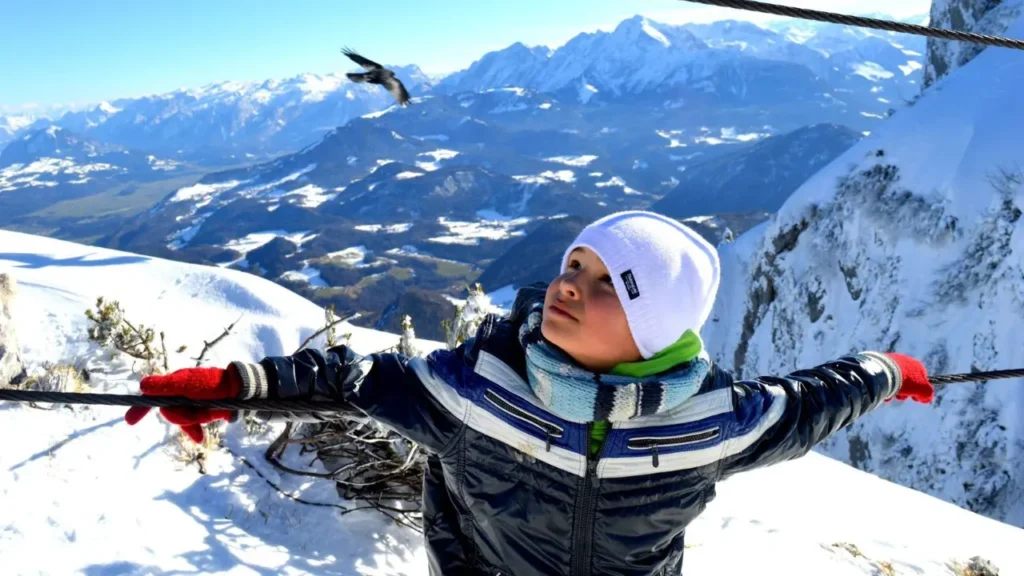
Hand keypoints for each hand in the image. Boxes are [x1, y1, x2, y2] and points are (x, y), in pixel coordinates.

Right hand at [124, 366, 242, 442]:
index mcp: (174, 384)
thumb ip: (166, 386)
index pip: (152, 396)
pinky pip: (192, 425)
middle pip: (169, 412)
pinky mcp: (200, 412)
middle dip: (182, 416)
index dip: (140, 408)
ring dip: (193, 421)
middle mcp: (180, 393)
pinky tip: (199, 438)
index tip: (130, 421)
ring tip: (208, 415)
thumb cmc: (213, 385)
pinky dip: (194, 430)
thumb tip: (141, 386)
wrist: (240, 392)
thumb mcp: (188, 384)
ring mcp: (190, 403)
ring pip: (181, 420)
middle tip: (199, 413)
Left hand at [883, 353, 933, 403]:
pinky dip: (885, 386)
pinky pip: (884, 379)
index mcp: (917, 365)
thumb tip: (926, 398)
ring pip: (895, 382)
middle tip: (901, 397)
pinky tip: (883, 391)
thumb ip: (927, 394)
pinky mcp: (879, 365)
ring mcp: (891, 362)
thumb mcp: (923, 390)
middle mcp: (904, 361)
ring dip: (894, 391)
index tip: (914, 398)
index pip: (921, 380)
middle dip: (905, 392)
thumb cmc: (906, 381)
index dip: (919, 391)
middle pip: (907, 382)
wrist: (884, 372)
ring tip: (890, 394)